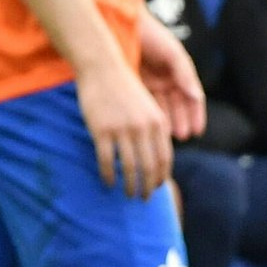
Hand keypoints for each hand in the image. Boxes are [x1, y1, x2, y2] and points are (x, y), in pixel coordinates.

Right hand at [75, 59, 171, 198]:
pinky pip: (106, 159)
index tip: (156, 188)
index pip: (165, 159)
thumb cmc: (123, 88)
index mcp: (158, 123)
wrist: (102, 68)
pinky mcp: (101, 130)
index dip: (160, 177)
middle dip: (147, 187)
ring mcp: (122, 129)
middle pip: (149, 167)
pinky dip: (108, 175)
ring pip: (129, 166)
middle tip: (143, 198)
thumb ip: (154, 128)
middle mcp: (143, 128)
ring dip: (129, 185)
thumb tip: (155, 156)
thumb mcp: (147, 107)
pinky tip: (108, 182)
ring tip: (127, 194)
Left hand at [138, 10, 205, 142]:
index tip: (197, 131)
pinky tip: (148, 126)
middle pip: (176, 106)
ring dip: (163, 122)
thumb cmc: (151, 35)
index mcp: (179, 72)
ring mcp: (149, 82)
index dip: (195, 115)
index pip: (191, 99)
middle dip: (180, 122)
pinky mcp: (132, 84)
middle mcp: (166, 79)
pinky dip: (146, 115)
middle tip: (181, 137)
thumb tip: (196, 96)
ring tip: (165, 136)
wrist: (121, 22)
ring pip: (159, 107)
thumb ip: (185, 73)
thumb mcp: (172, 53)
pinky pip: (142, 104)